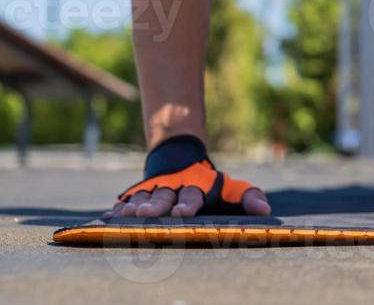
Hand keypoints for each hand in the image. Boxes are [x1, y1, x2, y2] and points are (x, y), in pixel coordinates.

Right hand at [103, 134, 271, 219]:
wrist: (179, 155)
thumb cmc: (208, 182)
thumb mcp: (229, 187)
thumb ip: (247, 197)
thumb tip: (266, 210)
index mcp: (196, 187)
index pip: (192, 196)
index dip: (188, 204)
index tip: (183, 213)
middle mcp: (173, 187)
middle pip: (163, 197)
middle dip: (155, 206)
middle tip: (147, 216)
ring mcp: (154, 188)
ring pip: (144, 198)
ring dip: (135, 207)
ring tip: (125, 216)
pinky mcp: (139, 191)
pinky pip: (127, 199)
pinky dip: (117, 208)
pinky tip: (107, 217)